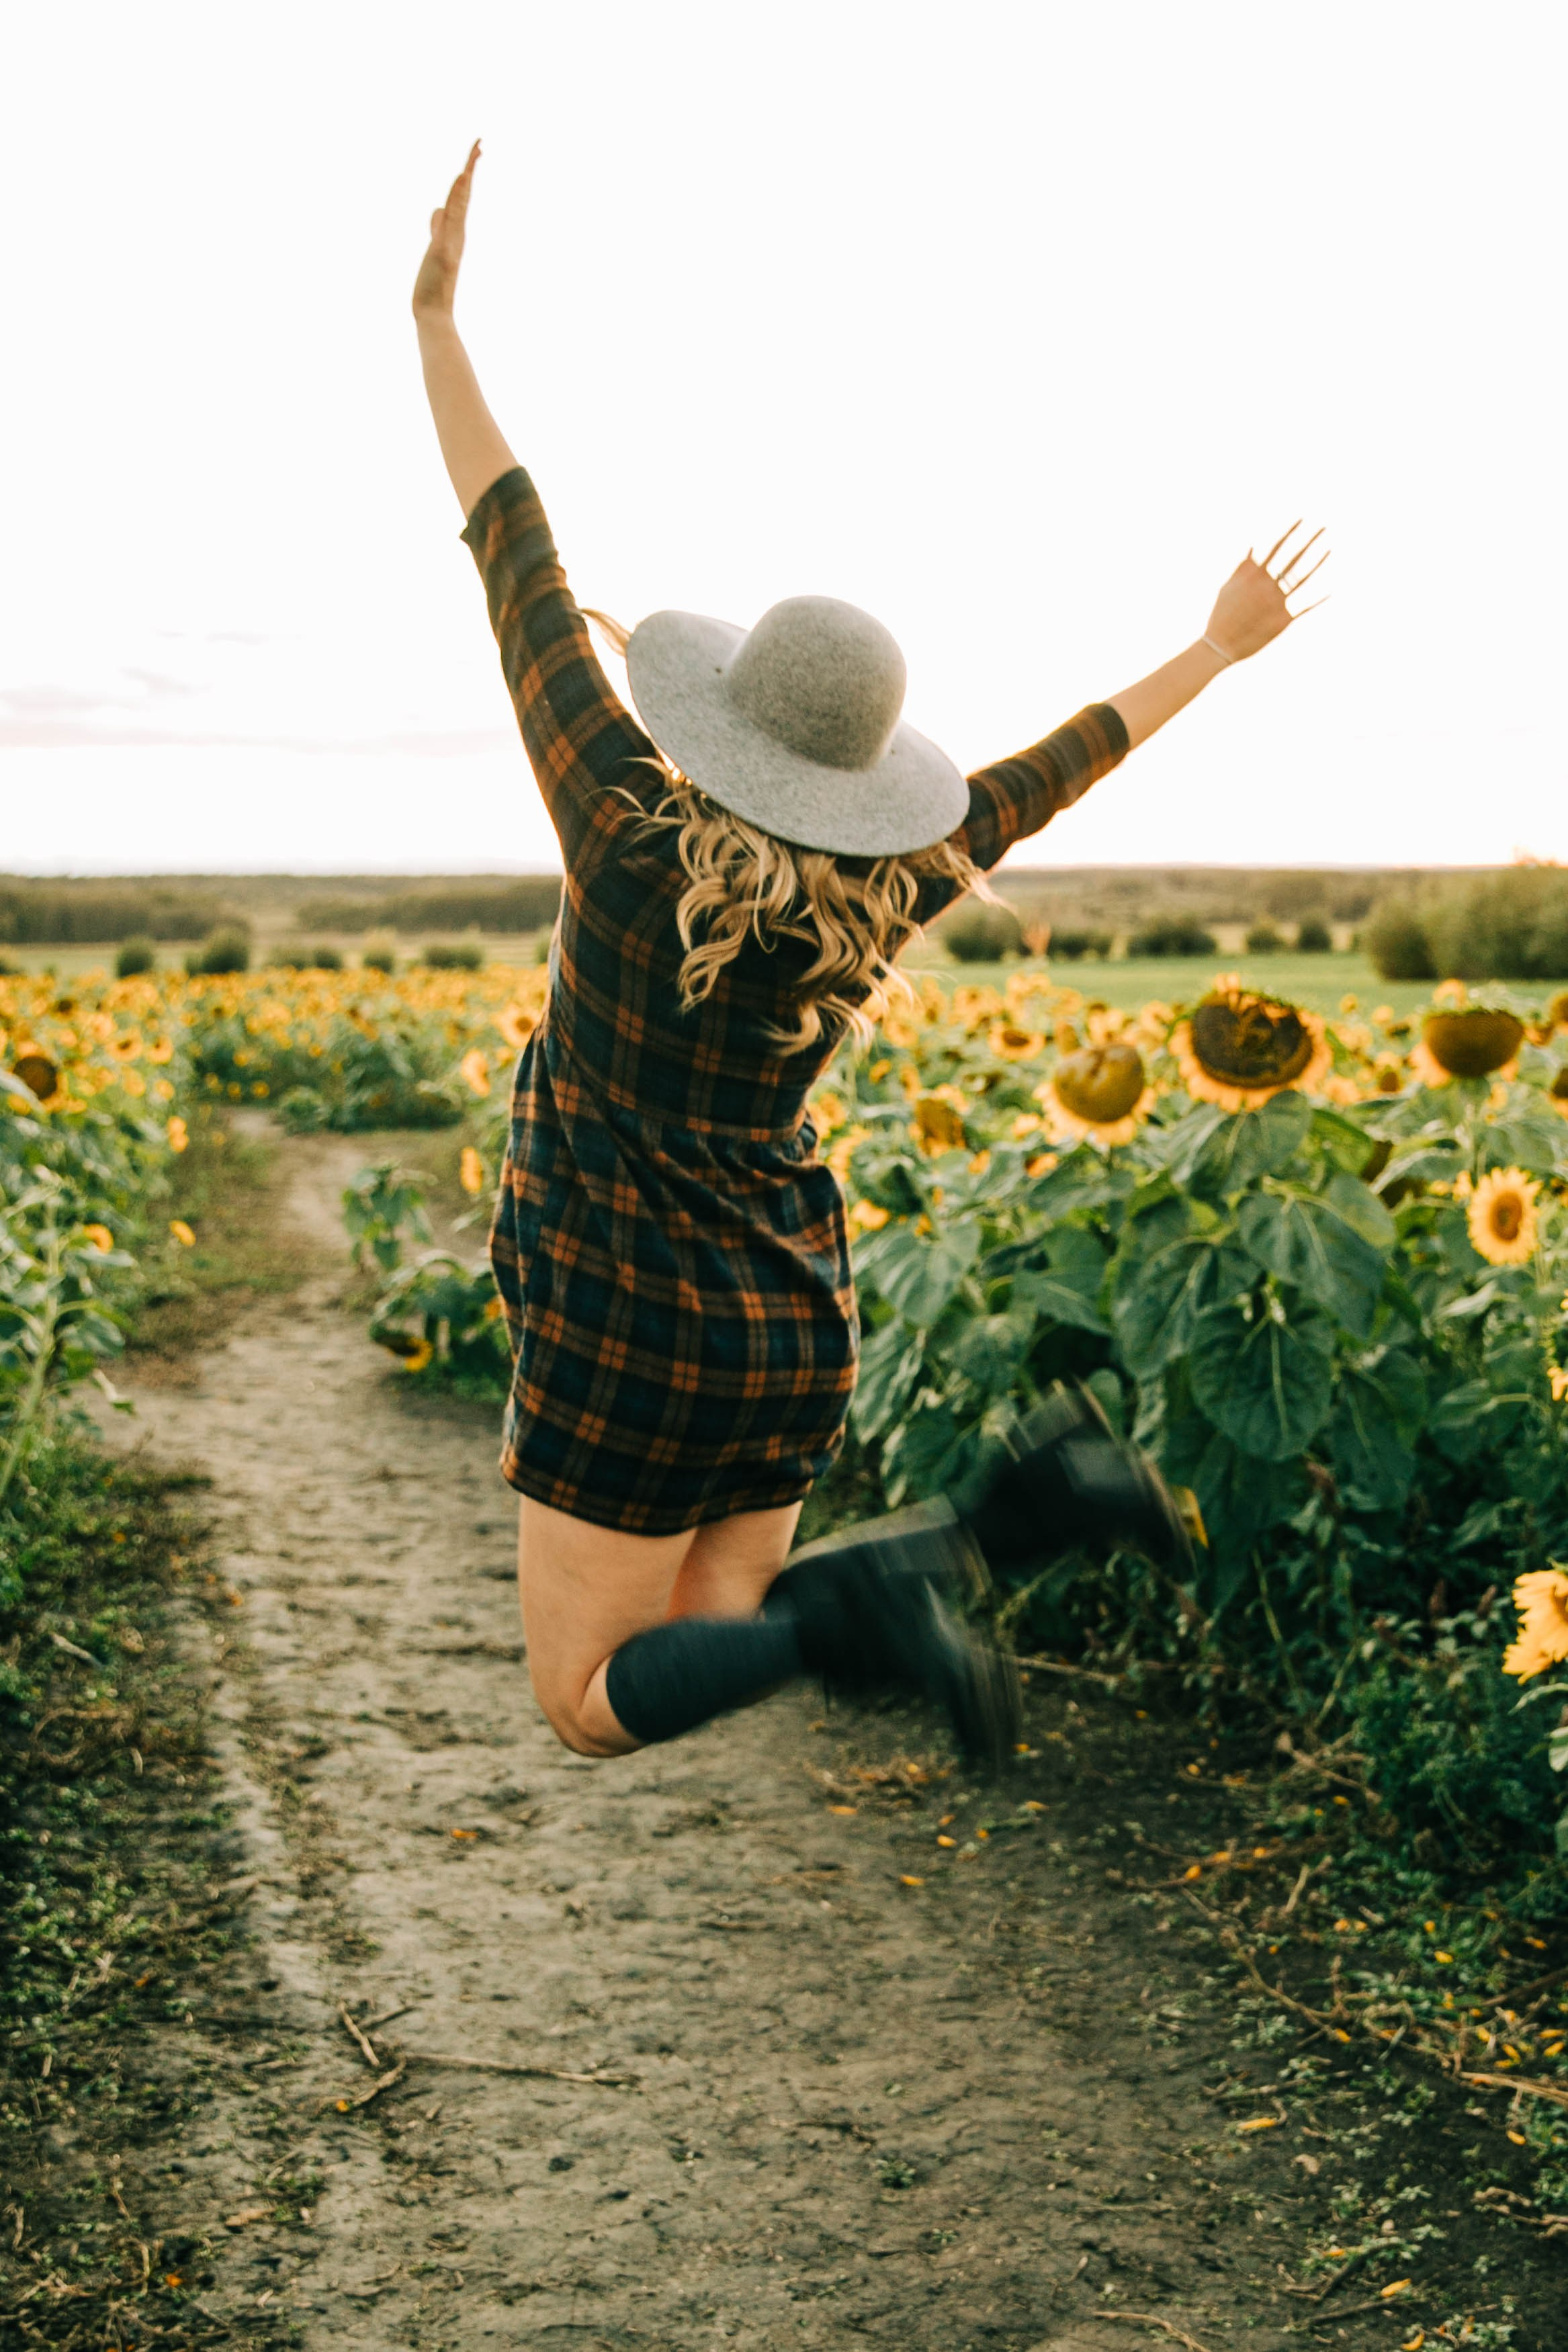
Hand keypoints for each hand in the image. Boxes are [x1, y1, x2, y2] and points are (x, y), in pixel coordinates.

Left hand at [412, 141, 480, 321]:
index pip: (461, 198)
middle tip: (478, 143)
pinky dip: (456, 199)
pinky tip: (458, 182)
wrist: (433, 313)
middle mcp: (457, 233)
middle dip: (470, 167)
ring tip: (472, 154)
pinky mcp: (444, 248)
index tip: (474, 153)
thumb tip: (438, 210)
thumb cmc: (432, 286)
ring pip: (460, 202)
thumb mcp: (434, 248)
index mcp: (455, 232)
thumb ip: (437, 228)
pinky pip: (451, 217)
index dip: (466, 175)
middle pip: (464, 194)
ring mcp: (452, 240)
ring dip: (466, 178)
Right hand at [1202, 522, 1329, 663]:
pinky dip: (1320, 596)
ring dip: (1319, 561)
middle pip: (1293, 556)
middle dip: (1310, 540)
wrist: (1220, 644)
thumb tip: (1254, 546)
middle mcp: (1267, 584)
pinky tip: (1332, 587)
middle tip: (1325, 526)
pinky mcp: (1283, 619)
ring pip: (1303, 577)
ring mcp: (1276, 601)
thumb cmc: (1222, 613)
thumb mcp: (1229, 584)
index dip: (1292, 530)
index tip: (1304, 518)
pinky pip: (1306, 605)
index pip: (1276, 545)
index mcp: (1252, 572)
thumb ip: (1245, 566)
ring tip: (1331, 548)